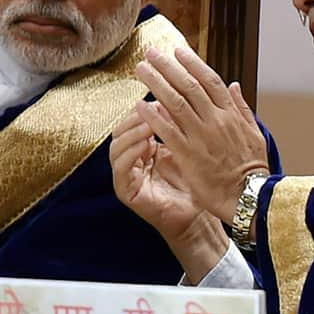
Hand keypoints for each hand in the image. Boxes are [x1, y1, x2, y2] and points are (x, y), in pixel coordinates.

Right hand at [110, 108, 200, 239]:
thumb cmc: (194, 181)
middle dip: (135, 117)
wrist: (197, 215)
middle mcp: (131, 159)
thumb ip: (174, 126)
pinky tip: (145, 144)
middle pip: (121, 131)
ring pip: (116, 147)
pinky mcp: (125, 191)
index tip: (159, 97)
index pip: (133, 121)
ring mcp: (126, 176)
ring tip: (148, 123)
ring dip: (131, 132)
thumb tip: (170, 98)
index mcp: (143, 147)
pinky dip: (130, 153)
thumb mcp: (184, 147)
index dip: (144, 108)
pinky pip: (120, 168)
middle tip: (151, 107)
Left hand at [133, 46, 269, 224]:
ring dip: (157, 83)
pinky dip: (154, 116)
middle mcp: (216, 120)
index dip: (193, 64)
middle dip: (168, 67)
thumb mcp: (254, 132)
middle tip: (151, 53)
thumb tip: (234, 85)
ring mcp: (202, 136)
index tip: (178, 51)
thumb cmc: (253, 168)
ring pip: (176, 103)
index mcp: (231, 114)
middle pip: (189, 85)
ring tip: (141, 70)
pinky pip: (168, 131)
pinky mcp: (189, 155)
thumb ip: (242, 107)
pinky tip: (140, 105)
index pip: (210, 80)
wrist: (251, 196)